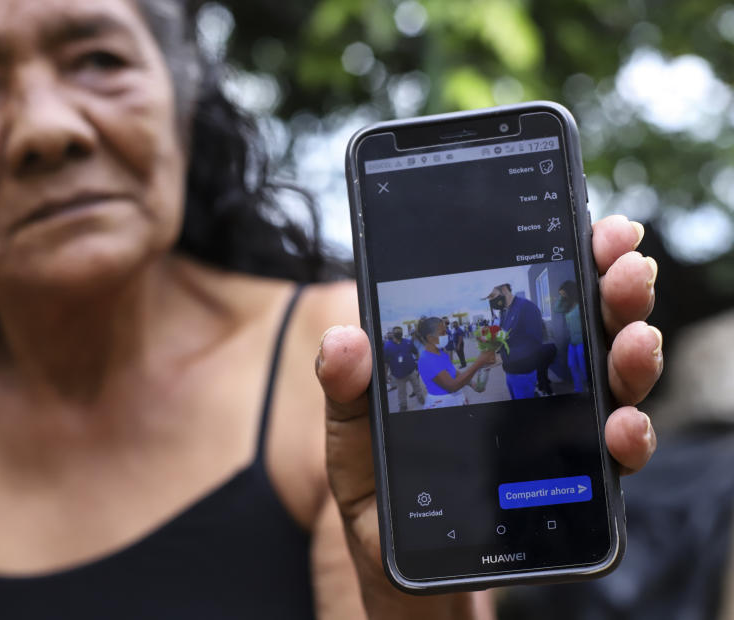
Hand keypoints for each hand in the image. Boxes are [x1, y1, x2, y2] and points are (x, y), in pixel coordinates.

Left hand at [316, 215, 658, 615]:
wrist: (401, 564)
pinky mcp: (568, 481)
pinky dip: (626, 438)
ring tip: (633, 337)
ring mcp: (553, 429)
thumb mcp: (352, 438)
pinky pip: (609, 455)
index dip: (561, 254)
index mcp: (478, 355)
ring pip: (608, 380)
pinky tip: (621, 427)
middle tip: (624, 267)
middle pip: (581, 325)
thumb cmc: (379, 492)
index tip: (589, 223)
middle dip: (611, 290)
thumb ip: (348, 390)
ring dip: (630, 353)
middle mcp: (527, 383)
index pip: (525, 293)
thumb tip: (345, 341)